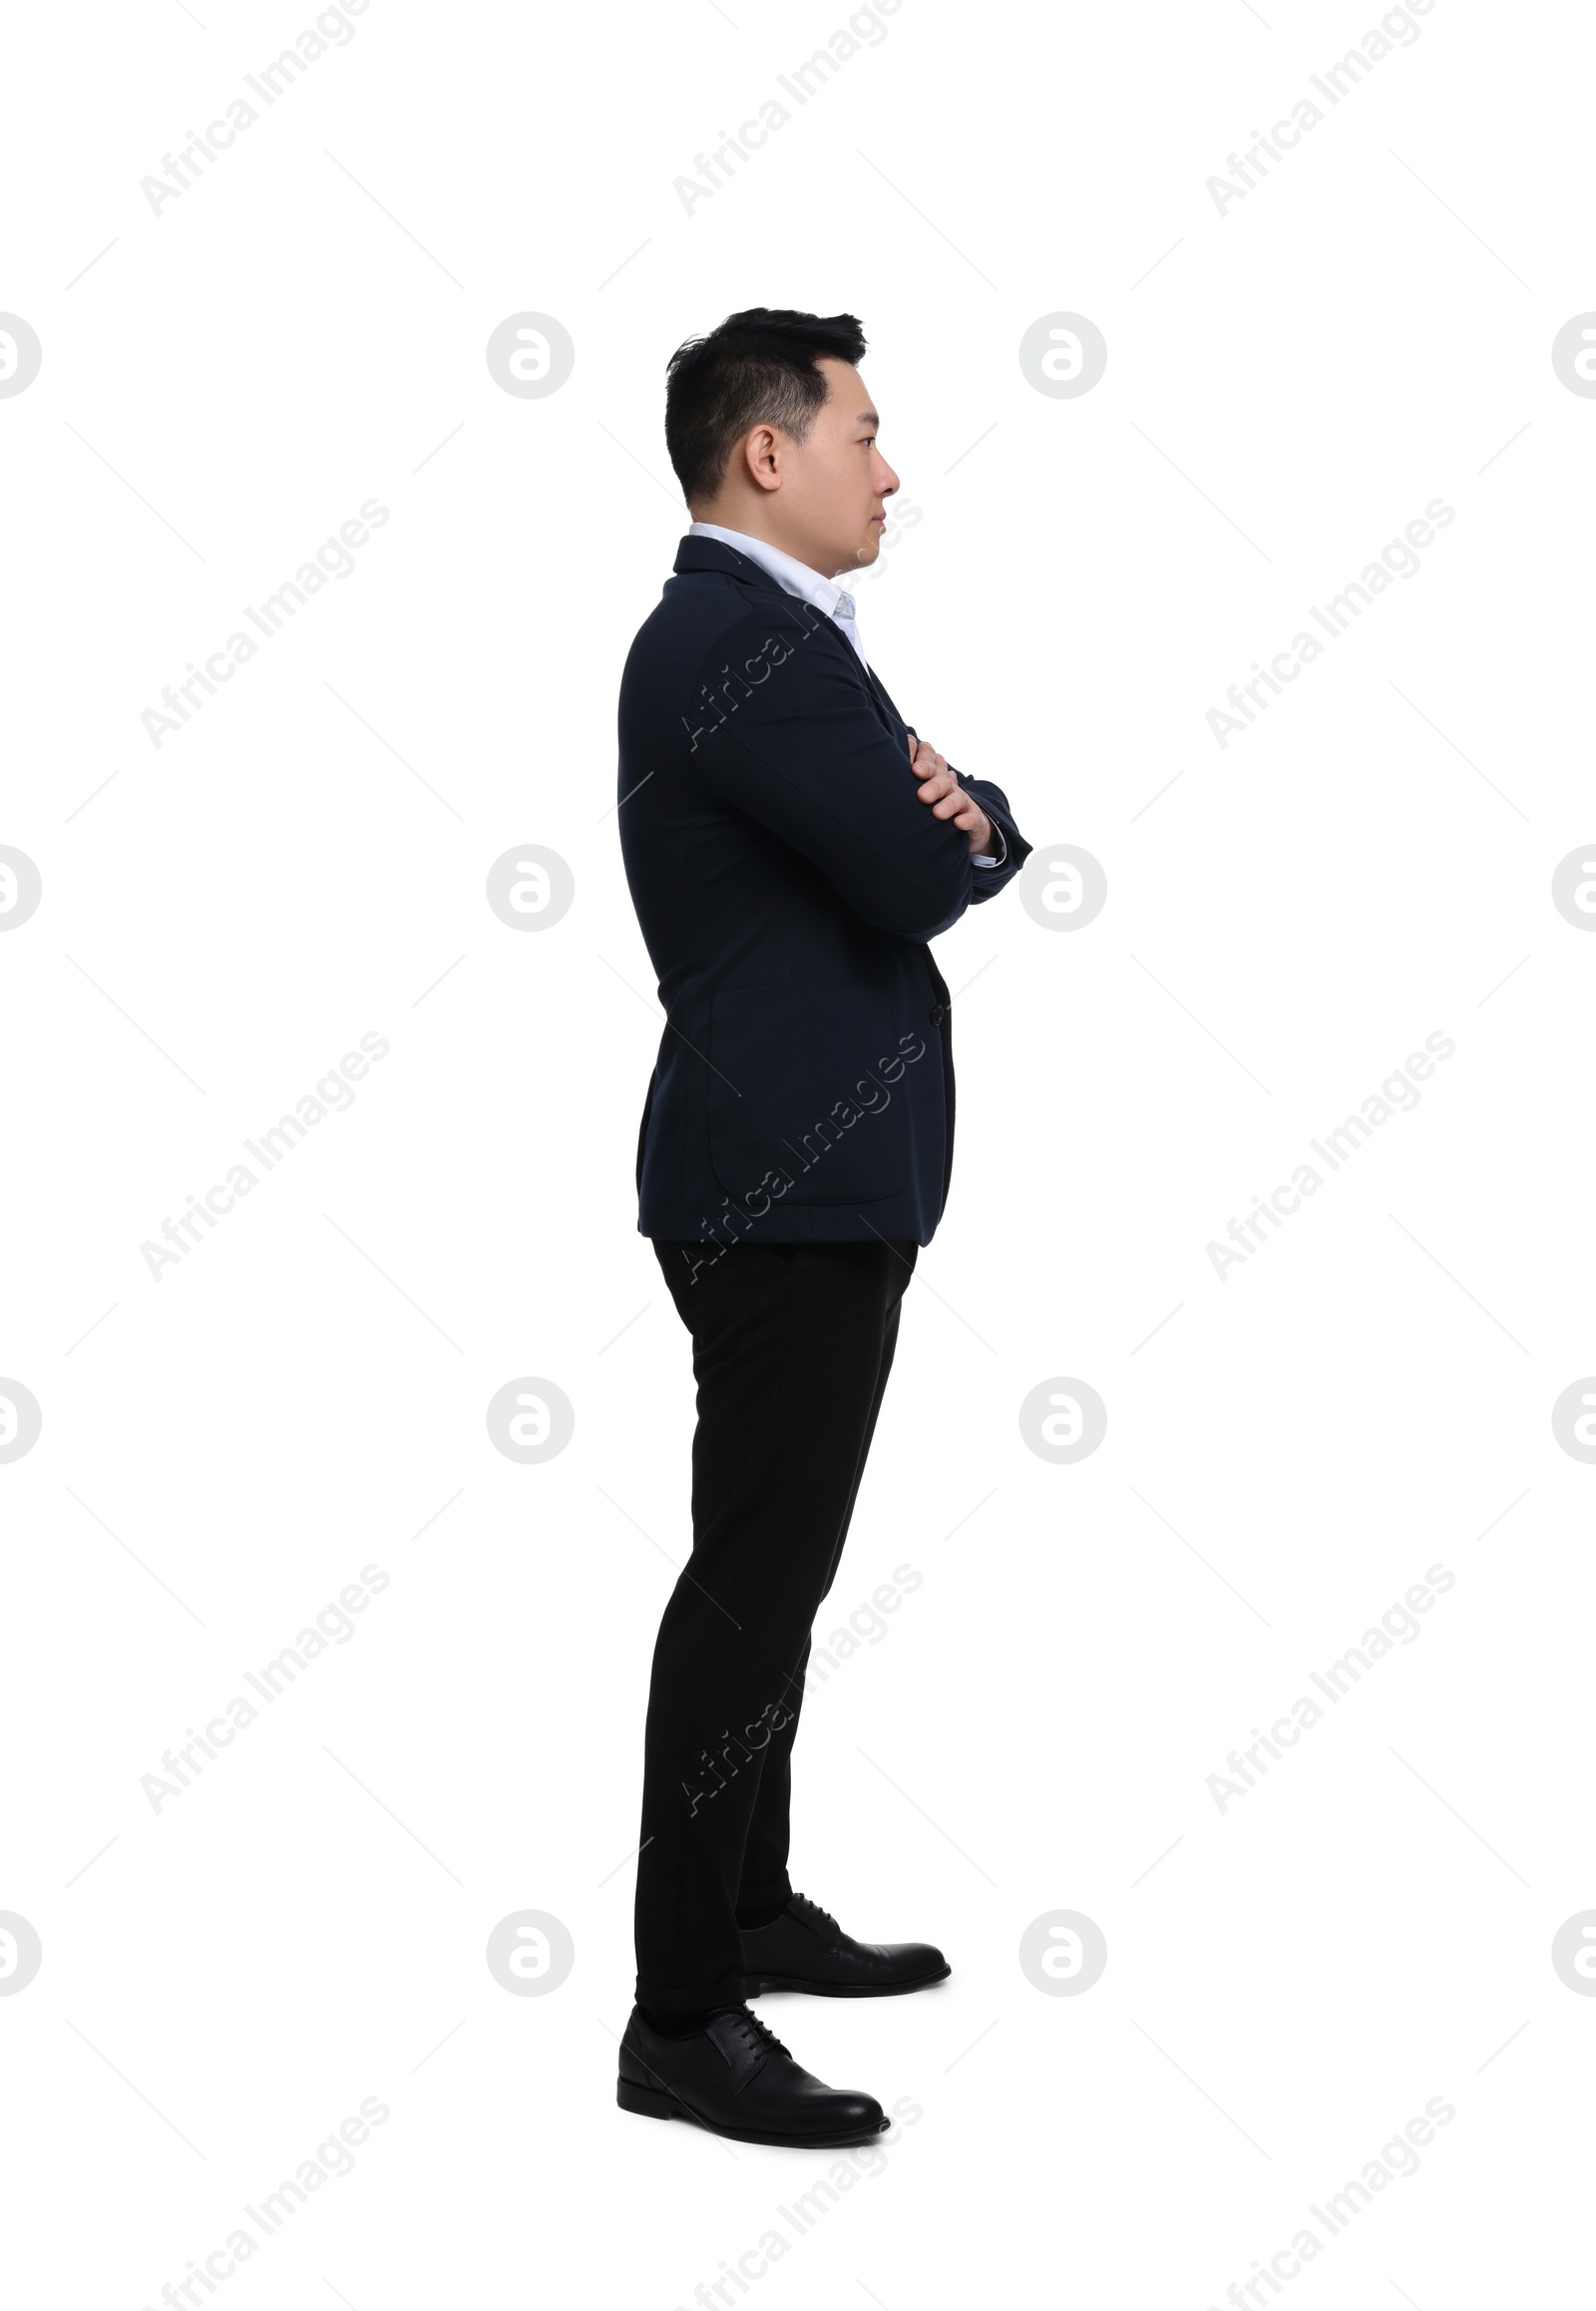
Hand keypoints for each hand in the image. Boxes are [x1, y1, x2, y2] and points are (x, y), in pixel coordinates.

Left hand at [908, 735, 993, 857]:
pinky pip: (973, 817)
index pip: (931, 760)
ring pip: (957, 798)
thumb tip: (898, 748)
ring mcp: (963, 801)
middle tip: (922, 795)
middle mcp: (949, 785)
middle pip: (941, 780)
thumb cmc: (936, 803)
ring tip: (937, 813)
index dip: (924, 760)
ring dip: (948, 804)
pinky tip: (958, 823)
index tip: (914, 768)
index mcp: (934, 775)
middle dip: (933, 786)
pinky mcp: (975, 818)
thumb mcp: (922, 788)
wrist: (968, 822)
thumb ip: (909, 773)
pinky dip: (967, 820)